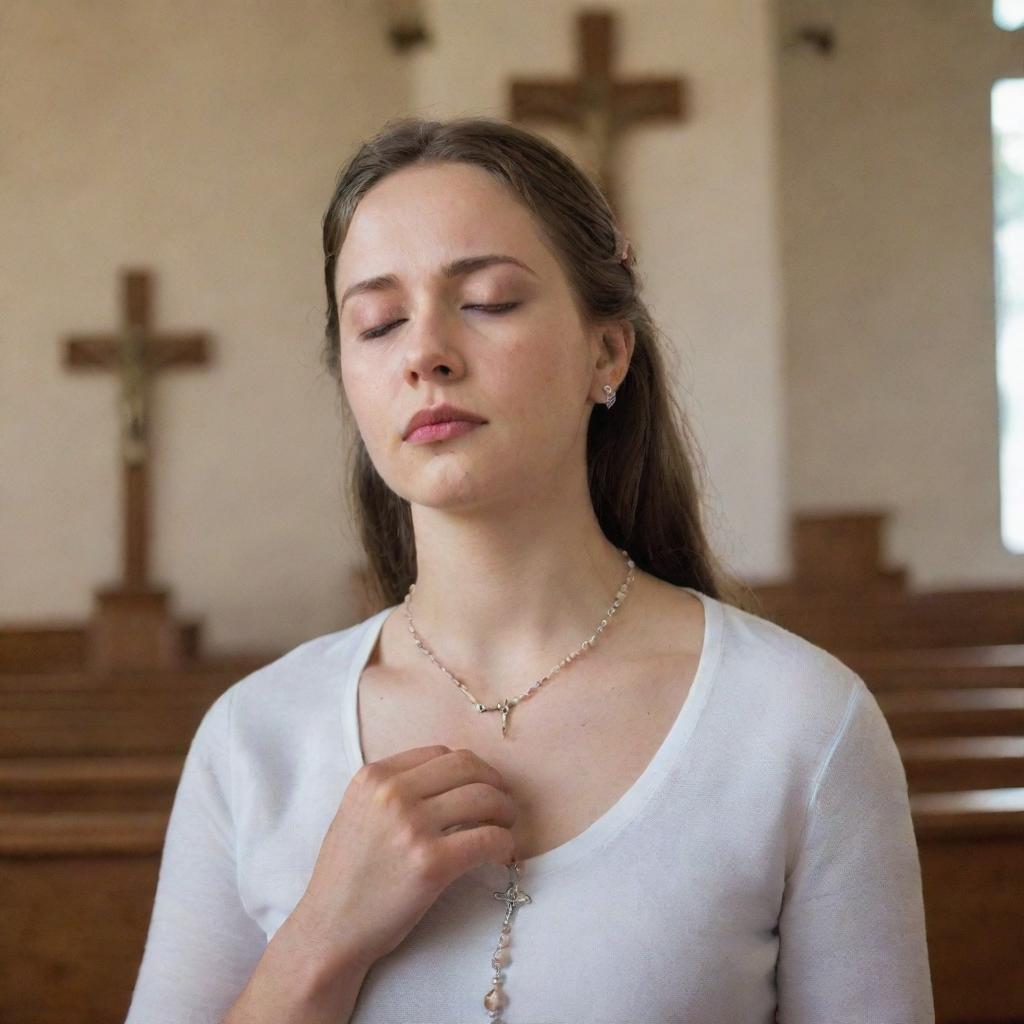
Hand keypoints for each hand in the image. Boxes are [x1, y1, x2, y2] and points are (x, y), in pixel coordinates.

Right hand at [294, 744, 517, 973]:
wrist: (329, 929)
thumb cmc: (346, 875)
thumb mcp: (356, 811)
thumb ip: (394, 789)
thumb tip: (450, 779)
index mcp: (373, 776)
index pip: (440, 752)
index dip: (468, 768)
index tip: (479, 786)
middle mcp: (392, 794)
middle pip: (467, 766)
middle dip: (494, 782)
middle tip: (502, 804)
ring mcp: (412, 827)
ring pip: (484, 797)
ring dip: (505, 810)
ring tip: (504, 828)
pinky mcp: (432, 863)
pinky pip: (488, 839)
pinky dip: (505, 843)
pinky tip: (502, 854)